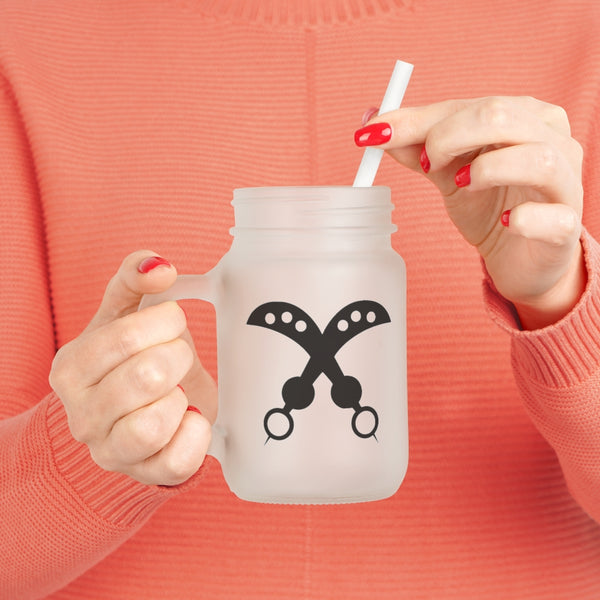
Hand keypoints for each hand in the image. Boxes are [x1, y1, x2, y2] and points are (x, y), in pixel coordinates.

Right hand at [49, 251, 215, 485]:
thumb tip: (159, 265)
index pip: (126, 336)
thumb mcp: (125, 313)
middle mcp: (81, 415)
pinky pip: (177, 461)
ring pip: (154, 424)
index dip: (165, 322)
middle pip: (147, 377)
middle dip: (178, 357)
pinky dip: (196, 433)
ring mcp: (110, 451)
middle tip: (178, 357)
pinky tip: (190, 417)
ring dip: (181, 398)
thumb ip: (134, 279)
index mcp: (71, 368)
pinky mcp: (145, 474)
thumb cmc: (131, 359)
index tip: (173, 322)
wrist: (135, 413)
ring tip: (178, 390)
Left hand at [355, 96, 585, 328]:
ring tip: (461, 185)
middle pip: (502, 117)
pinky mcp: (566, 226)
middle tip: (425, 164)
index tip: (375, 134)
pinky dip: (525, 218)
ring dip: (487, 170)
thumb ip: (417, 148)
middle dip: (448, 137)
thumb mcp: (448, 173)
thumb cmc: (489, 206)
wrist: (520, 257)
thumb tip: (374, 124)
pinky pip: (553, 217)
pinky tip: (506, 223)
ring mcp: (566, 183)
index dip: (419, 120)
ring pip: (537, 158)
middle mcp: (552, 140)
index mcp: (524, 117)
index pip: (470, 105)